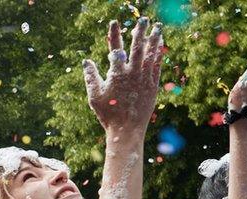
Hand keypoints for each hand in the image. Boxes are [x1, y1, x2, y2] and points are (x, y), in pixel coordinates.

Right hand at [83, 18, 163, 132]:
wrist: (126, 130)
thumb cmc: (108, 113)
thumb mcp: (94, 95)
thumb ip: (90, 76)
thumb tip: (86, 61)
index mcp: (117, 74)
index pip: (115, 48)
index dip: (114, 34)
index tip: (114, 22)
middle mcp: (132, 74)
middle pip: (137, 47)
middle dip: (140, 31)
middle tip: (144, 19)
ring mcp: (144, 79)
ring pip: (151, 54)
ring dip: (154, 39)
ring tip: (158, 27)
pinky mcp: (153, 86)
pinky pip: (157, 66)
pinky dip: (158, 54)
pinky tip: (160, 46)